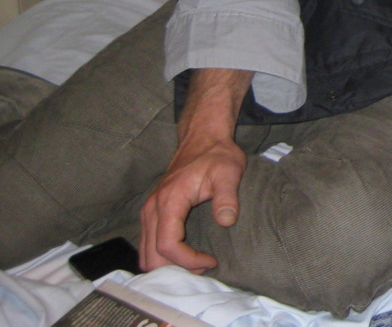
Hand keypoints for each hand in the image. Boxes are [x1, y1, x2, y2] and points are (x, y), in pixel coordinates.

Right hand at [138, 128, 245, 271]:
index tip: (211, 260)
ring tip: (196, 264)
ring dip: (168, 265)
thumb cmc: (217, 155)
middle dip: (177, 268)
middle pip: (152, 255)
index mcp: (170, 200)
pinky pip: (148, 243)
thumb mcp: (229, 172)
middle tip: (204, 266)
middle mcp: (153, 208)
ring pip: (146, 253)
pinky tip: (183, 256)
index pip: (168, 245)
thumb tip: (227, 221)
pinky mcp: (151, 213)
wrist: (203, 138)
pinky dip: (162, 256)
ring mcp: (149, 211)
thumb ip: (227, 197)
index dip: (188, 260)